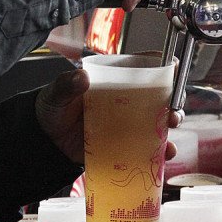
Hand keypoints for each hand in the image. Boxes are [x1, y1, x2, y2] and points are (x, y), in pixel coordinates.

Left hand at [36, 68, 184, 164]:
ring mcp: (128, 123)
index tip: (175, 67)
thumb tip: (81, 78)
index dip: (163, 65)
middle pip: (159, 96)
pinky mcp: (125, 145)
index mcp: (114, 80)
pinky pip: (147, 148)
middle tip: (173, 110)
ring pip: (158, 122)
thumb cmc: (54, 107)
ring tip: (170, 128)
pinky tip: (163, 155)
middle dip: (173, 101)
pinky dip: (158, 152)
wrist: (46, 140)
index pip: (143, 68)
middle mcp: (127, 100)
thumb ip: (67, 84)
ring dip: (169, 125)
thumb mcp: (57, 92)